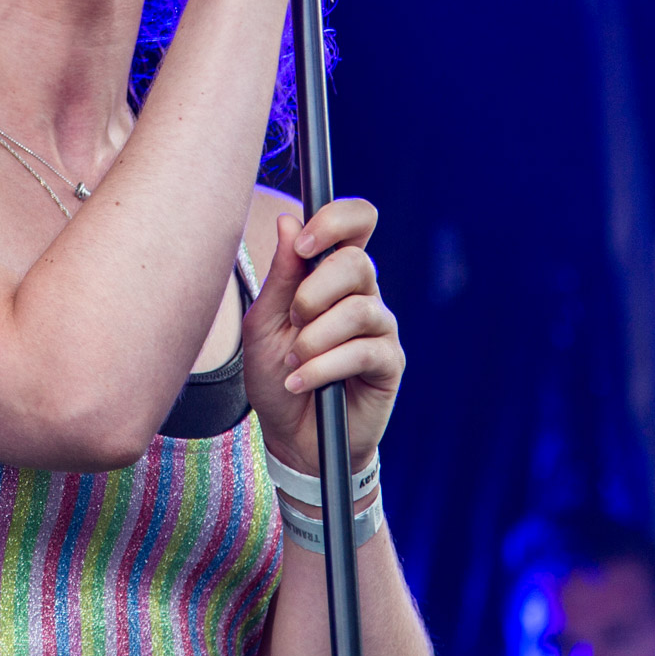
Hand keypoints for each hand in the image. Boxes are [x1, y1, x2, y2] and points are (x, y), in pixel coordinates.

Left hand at [242, 200, 403, 477]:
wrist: (291, 436)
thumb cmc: (277, 375)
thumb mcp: (264, 324)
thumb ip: (280, 277)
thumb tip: (288, 221)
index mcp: (332, 274)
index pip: (357, 222)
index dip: (337, 219)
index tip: (302, 243)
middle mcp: (363, 293)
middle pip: (358, 261)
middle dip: (314, 291)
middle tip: (292, 320)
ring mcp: (380, 327)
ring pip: (359, 309)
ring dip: (315, 336)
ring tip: (294, 360)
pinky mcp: (389, 362)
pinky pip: (363, 350)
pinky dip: (323, 367)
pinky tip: (301, 382)